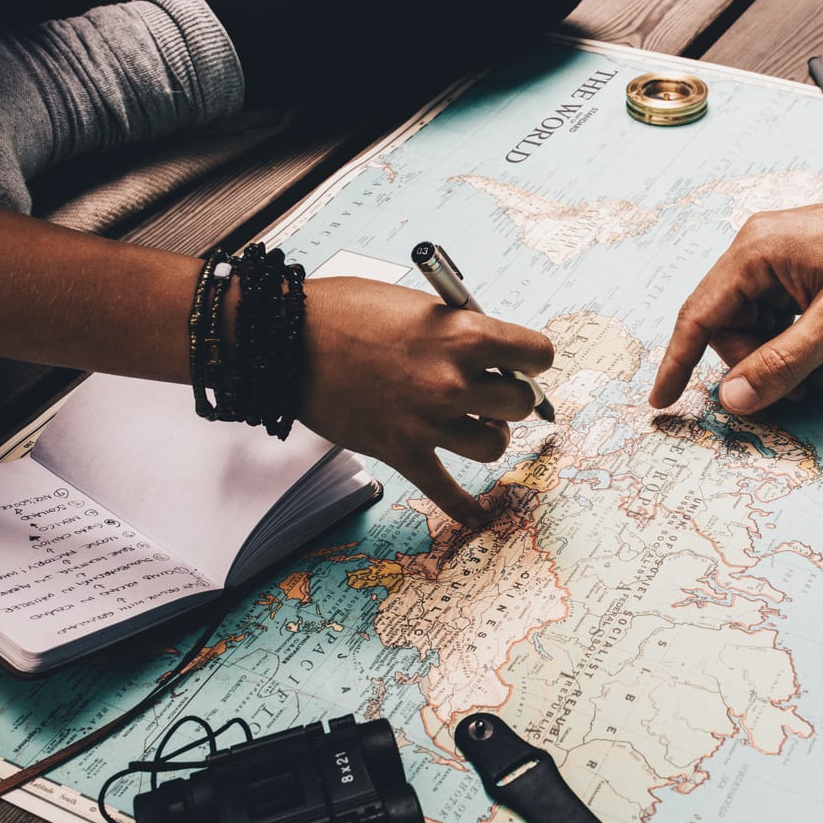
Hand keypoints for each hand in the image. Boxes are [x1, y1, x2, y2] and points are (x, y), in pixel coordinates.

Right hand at [298, 277, 552, 526]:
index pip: (537, 354)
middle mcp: (453, 381)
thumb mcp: (419, 305)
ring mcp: (427, 421)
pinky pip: (446, 490)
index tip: (523, 362)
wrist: (285, 339)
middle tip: (493, 390)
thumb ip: (460, 331)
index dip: (531, 358)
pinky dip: (464, 507)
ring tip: (474, 423)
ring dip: (488, 434)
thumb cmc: (348, 311)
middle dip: (511, 396)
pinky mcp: (401, 451)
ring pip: (493, 446)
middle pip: (520, 404)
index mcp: (464, 334)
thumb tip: (494, 359)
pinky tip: (479, 517)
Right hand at [649, 181, 822, 413]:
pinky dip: (792, 346)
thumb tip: (733, 399)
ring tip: (819, 376)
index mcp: (754, 253)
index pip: (697, 317)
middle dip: (753, 367)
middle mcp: (757, 250)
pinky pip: (776, 320)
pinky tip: (822, 359)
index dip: (676, 364)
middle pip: (727, 329)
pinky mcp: (798, 270)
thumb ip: (782, 364)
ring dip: (777, 360)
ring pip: (753, 329)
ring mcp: (778, 260)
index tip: (662, 402)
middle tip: (795, 390)